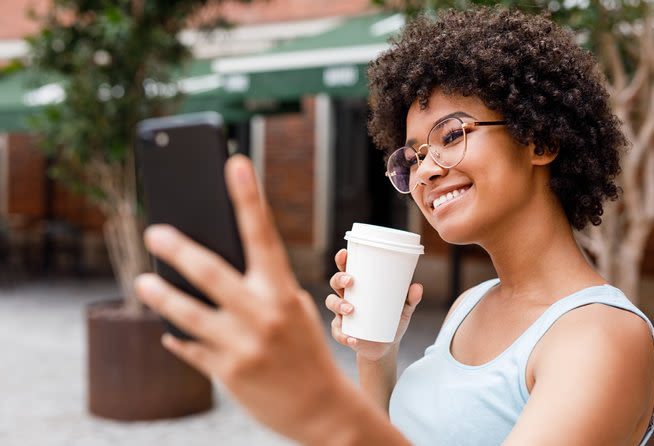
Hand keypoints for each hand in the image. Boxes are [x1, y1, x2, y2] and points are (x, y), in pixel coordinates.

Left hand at [134, 155, 351, 444]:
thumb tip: (211, 269)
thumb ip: (260, 290)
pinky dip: (177, 339)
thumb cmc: (305, 350)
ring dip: (160, 296)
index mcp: (283, 292)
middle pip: (211, 273)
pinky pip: (190, 349)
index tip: (234, 164)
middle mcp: (263, 315)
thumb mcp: (294, 311)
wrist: (322, 409)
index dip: (248, 197)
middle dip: (178, 249)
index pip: (263, 236)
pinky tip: (167, 332)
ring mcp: (243, 346)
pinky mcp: (227, 374)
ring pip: (188, 314)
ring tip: (142, 283)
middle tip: (154, 232)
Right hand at [325, 248, 422, 360]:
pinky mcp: (343, 331)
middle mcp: (347, 297)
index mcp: (359, 287)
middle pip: (335, 283)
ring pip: (331, 303)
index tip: (345, 253)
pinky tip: (352, 339)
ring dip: (338, 305)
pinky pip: (337, 332)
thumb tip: (417, 287)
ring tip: (351, 310)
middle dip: (339, 279)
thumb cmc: (391, 320)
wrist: (386, 346)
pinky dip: (343, 336)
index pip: (347, 269)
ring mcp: (342, 314)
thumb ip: (410, 299)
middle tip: (350, 281)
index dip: (342, 260)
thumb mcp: (403, 310)